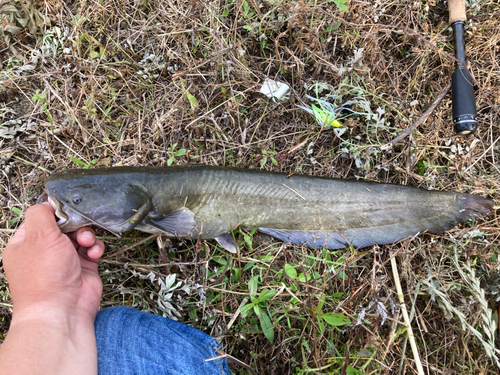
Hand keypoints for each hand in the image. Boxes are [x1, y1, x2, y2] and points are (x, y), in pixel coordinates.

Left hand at [2, 203, 104, 322]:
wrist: (62, 312)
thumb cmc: (44, 277)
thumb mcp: (38, 235)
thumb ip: (42, 213)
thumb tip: (50, 203)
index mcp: (25, 243)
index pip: (41, 217)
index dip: (56, 212)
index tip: (67, 211)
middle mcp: (44, 251)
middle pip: (64, 225)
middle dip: (75, 224)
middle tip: (79, 228)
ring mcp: (64, 260)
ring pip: (80, 235)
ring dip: (87, 235)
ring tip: (87, 243)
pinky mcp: (83, 267)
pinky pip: (92, 249)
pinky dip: (95, 248)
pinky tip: (93, 254)